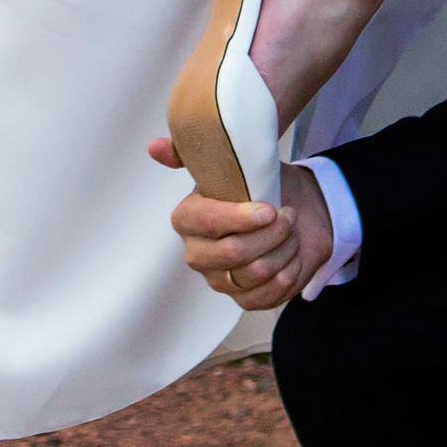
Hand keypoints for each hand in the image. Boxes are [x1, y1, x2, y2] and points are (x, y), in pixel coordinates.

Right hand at [148, 140, 332, 308]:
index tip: (269, 209)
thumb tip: (154, 147)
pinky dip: (290, 271)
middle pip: (234, 253)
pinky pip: (270, 293)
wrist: (289, 211)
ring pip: (257, 272)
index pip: (208, 223)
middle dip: (271, 234)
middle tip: (288, 215)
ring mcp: (219, 279)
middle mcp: (197, 253)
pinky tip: (292, 254)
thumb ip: (188, 152)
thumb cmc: (259, 187)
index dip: (241, 219)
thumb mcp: (232, 161)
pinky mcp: (243, 299)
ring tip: (292, 231)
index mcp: (187, 219)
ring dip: (285, 249)